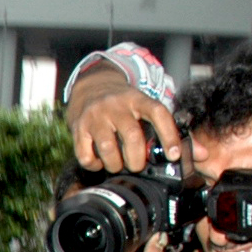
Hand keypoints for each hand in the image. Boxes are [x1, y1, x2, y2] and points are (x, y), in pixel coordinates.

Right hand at [66, 67, 181, 172]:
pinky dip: (94, 165)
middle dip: (137, 159)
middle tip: (137, 165)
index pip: (157, 113)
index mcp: (136, 99)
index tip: (173, 155)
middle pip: (131, 136)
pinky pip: (85, 155)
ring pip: (107, 148)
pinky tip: (99, 162)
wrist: (90, 86)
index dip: (168, 135)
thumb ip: (152, 123)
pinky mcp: (78, 128)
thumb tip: (169, 153)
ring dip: (115, 164)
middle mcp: (116, 106)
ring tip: (117, 166)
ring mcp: (95, 117)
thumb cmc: (120, 103)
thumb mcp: (138, 102)